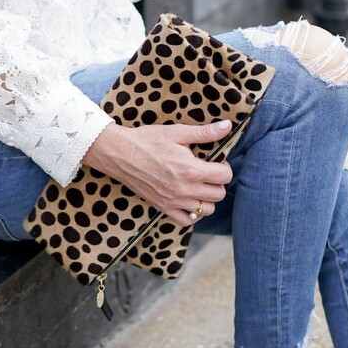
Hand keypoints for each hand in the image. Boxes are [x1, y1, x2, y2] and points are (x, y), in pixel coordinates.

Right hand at [81, 118, 233, 225]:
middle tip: (208, 171)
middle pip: (219, 194)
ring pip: (206, 210)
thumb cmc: (148, 140)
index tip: (216, 161)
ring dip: (207, 198)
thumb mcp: (178, 132)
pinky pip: (187, 220)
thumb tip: (228, 126)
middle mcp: (184, 189)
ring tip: (199, 185)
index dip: (224, 166)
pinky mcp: (162, 207)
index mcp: (191, 170)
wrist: (120, 154)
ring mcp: (173, 201)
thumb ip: (205, 132)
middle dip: (218, 182)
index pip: (225, 176)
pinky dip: (192, 213)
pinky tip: (188, 198)